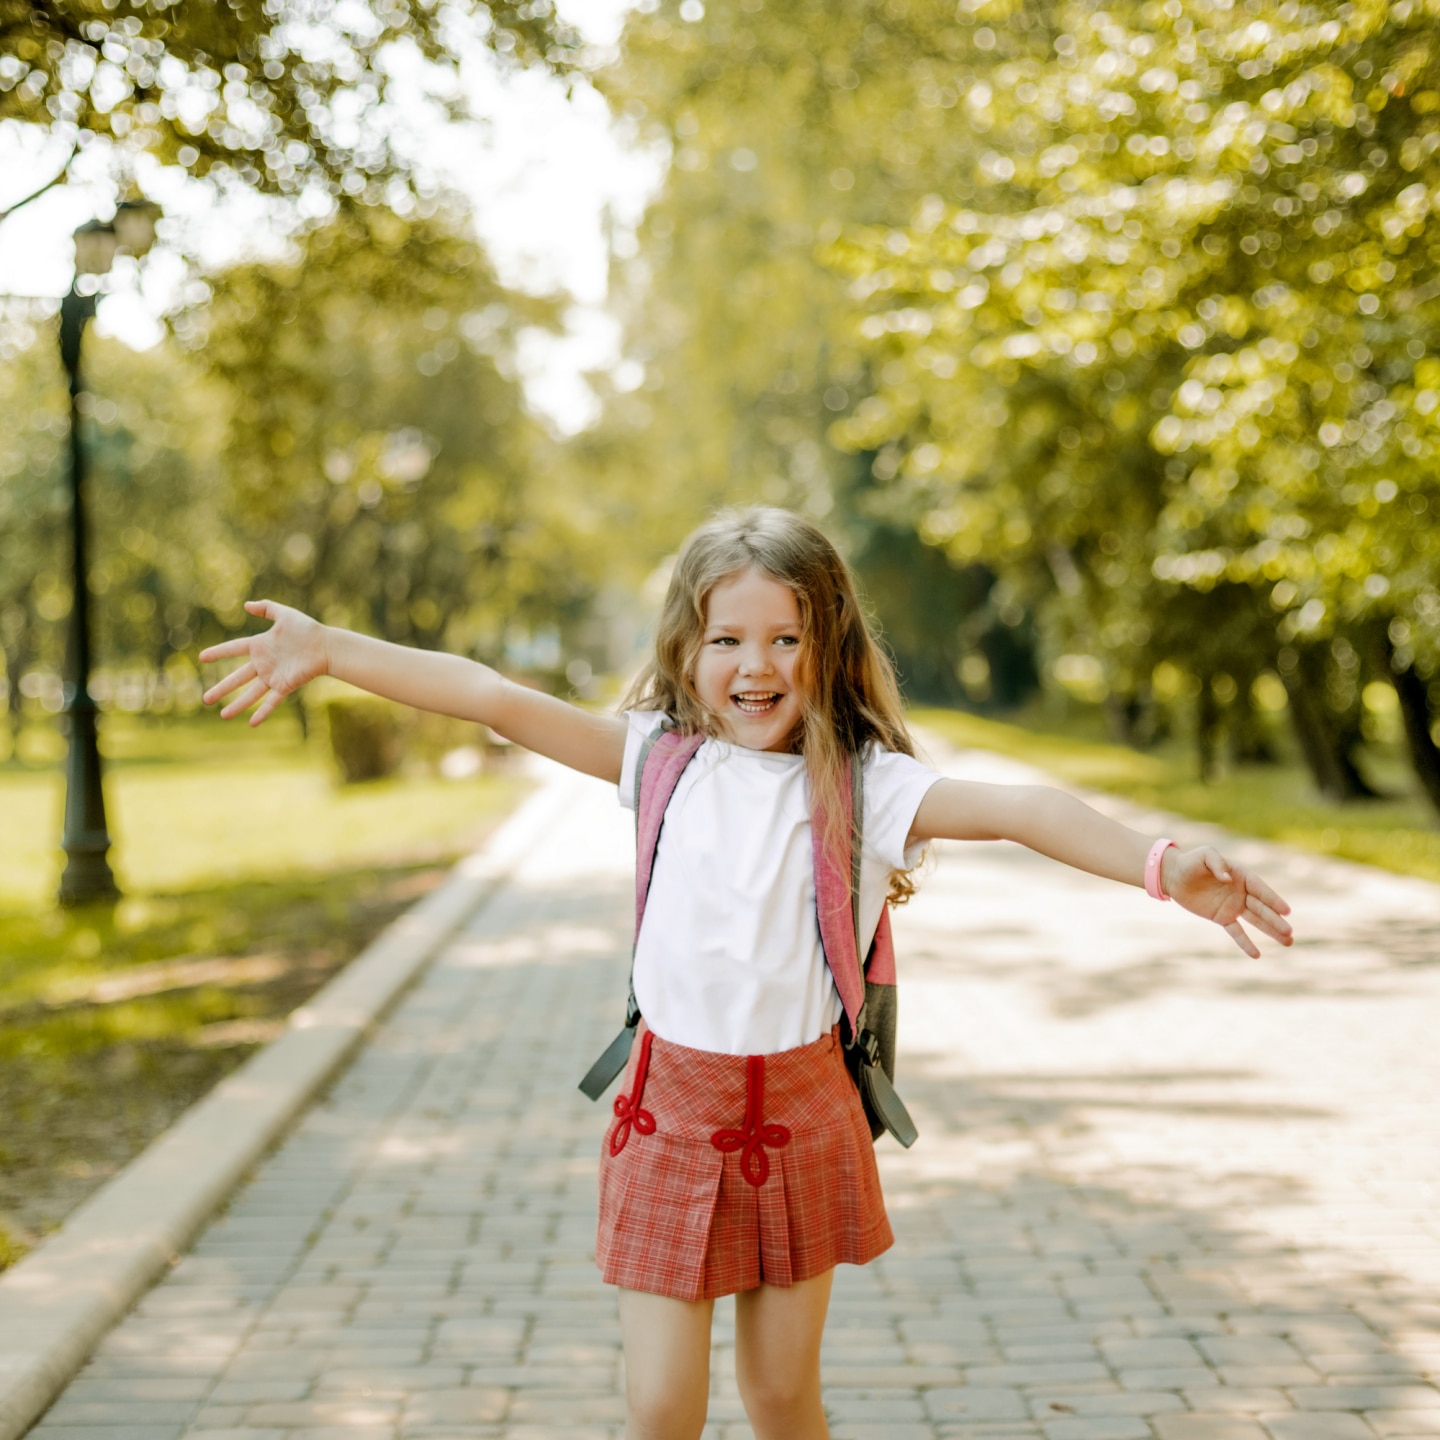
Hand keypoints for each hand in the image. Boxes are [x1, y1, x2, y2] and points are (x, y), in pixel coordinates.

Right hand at [199, 600, 328, 725]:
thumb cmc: (308, 629)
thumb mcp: (285, 614)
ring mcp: (274, 676)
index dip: (219, 652)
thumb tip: (246, 605)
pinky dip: (263, 712)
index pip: (234, 649)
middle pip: (238, 678)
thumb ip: (266, 608)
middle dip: (222, 689)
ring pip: (251, 694)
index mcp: (260, 646)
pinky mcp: (285, 685)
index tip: (202, 657)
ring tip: (223, 716)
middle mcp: (264, 663)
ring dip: (238, 705)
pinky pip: (272, 701)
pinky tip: (252, 723)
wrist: (326, 645)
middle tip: (206, 699)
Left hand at [1162, 845, 1292, 957]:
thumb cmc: (1191, 862)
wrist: (1174, 876)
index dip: (1273, 900)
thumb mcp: (1205, 855)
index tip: (1287, 911)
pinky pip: (1236, 931)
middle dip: (1276, 920)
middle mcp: (1241, 892)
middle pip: (1262, 908)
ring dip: (1270, 931)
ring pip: (1255, 920)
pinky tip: (1256, 954)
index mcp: (1241, 875)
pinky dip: (1245, 942)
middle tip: (1290, 933)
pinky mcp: (1221, 917)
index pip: (1261, 889)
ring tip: (1288, 942)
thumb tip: (1229, 879)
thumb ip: (1218, 863)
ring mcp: (1233, 906)